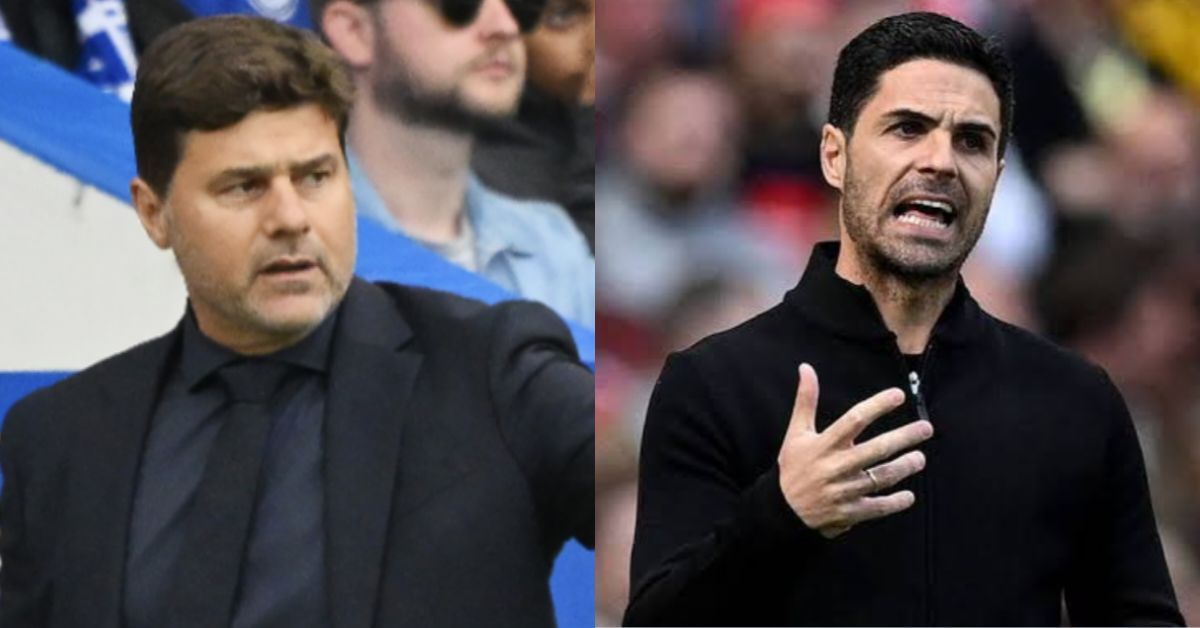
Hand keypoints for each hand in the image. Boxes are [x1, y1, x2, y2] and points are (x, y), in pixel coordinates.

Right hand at [777, 363, 932, 537]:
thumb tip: (806, 367)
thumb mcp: (796, 432)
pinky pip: (878, 507)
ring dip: (905, 467)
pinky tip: (909, 496)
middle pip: (877, 449)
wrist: (783, 509)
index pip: (855, 419)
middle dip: (904, 437)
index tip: (899, 395)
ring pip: (882, 477)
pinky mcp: (850, 511)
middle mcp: (837, 466)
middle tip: (926, 428)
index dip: (878, 405)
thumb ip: (806, 400)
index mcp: (825, 445)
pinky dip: (895, 502)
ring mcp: (845, 490)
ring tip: (920, 458)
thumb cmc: (792, 466)